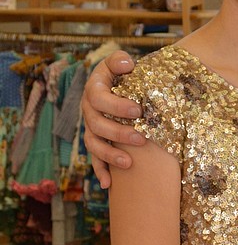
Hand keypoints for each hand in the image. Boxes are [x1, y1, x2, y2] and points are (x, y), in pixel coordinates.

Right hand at [82, 51, 144, 185]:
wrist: (117, 86)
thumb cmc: (121, 74)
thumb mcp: (119, 63)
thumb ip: (120, 60)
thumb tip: (127, 64)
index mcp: (93, 90)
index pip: (99, 98)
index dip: (117, 106)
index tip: (139, 110)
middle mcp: (88, 111)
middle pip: (97, 125)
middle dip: (118, 134)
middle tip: (141, 139)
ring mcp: (91, 128)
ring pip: (94, 145)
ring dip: (110, 155)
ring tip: (129, 163)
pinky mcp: (97, 142)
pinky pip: (95, 159)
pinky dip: (100, 171)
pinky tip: (109, 184)